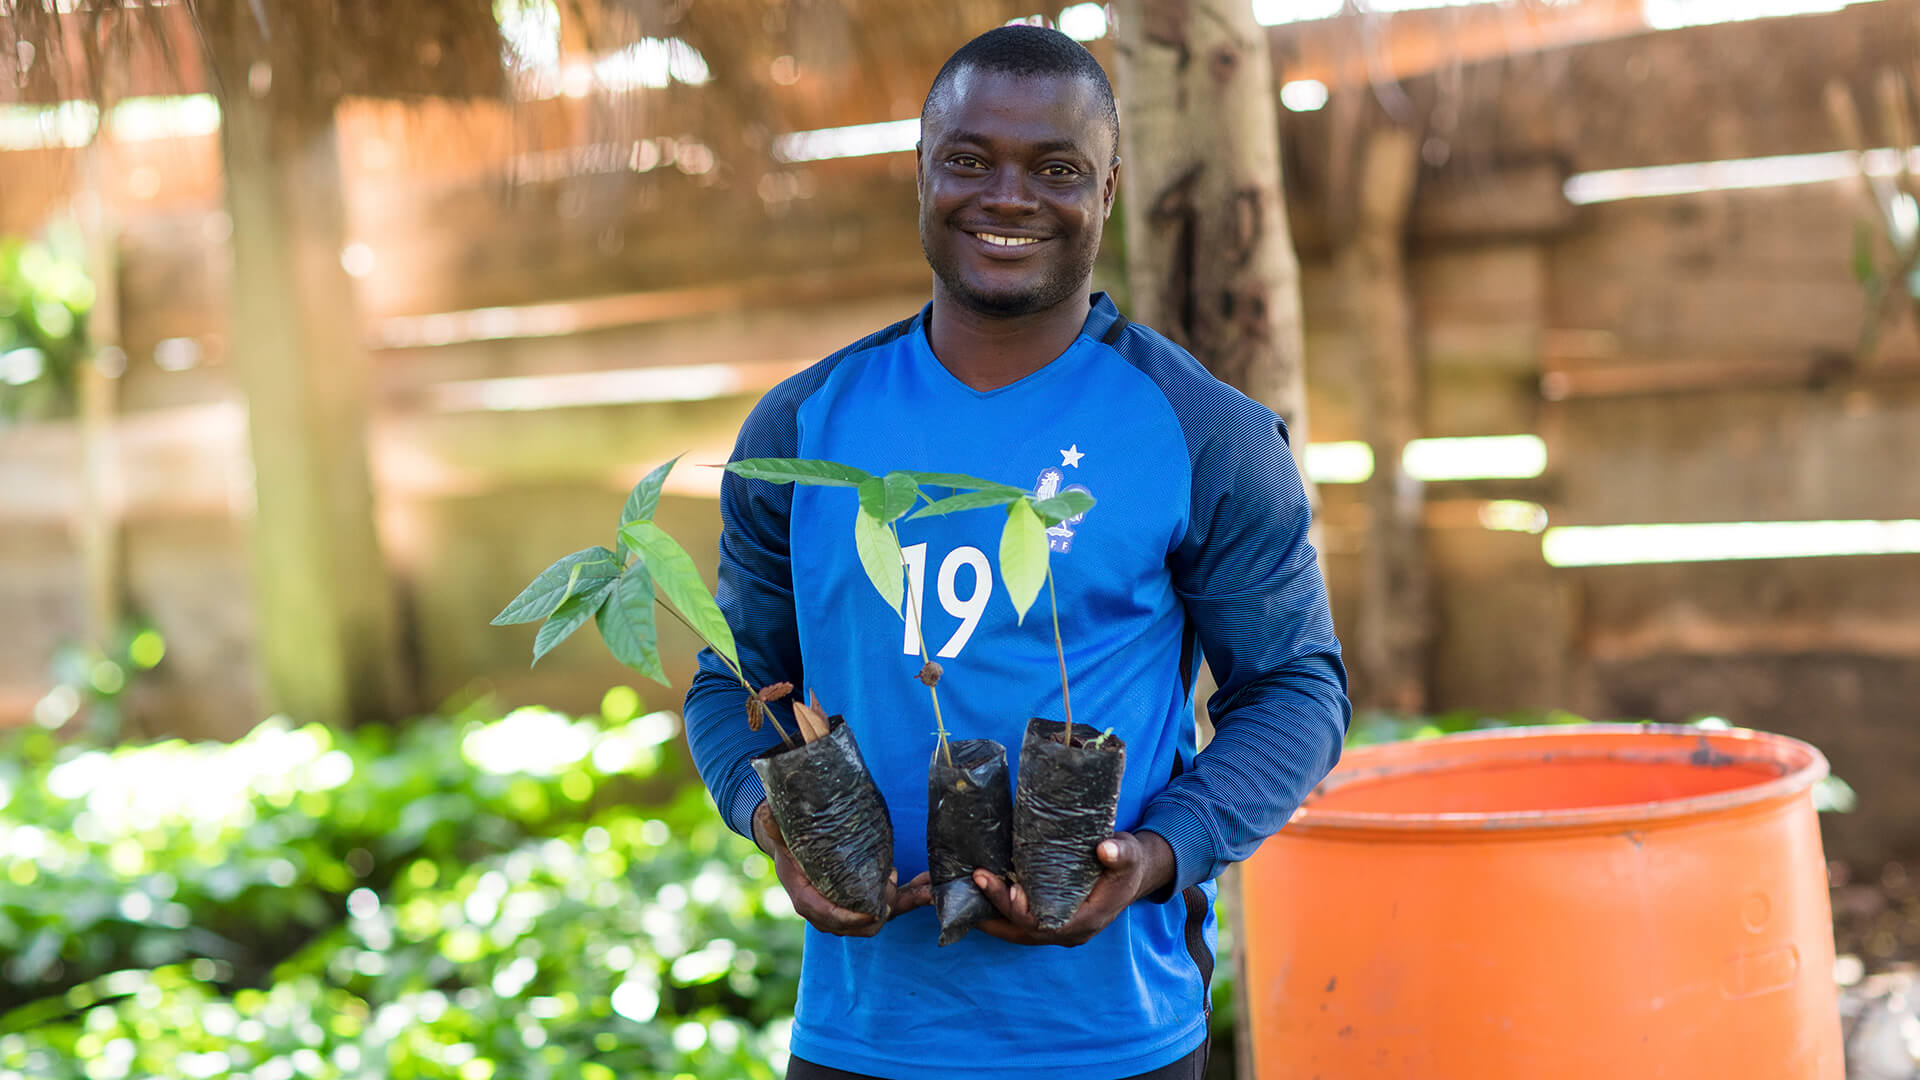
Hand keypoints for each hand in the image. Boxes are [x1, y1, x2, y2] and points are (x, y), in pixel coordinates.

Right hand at [752, 801, 929, 936]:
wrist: (792, 846)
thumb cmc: (786, 839)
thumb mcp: (777, 831)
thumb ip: (774, 825)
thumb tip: (769, 813)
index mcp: (805, 897)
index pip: (828, 916)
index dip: (850, 919)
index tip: (870, 911)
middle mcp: (827, 910)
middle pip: (860, 924)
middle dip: (881, 907)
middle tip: (890, 876)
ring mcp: (846, 909)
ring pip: (880, 917)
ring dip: (904, 902)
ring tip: (923, 886)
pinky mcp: (863, 901)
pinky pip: (889, 905)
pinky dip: (909, 898)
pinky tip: (927, 886)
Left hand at [970, 830, 1174, 946]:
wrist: (1135, 875)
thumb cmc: (1127, 864)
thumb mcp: (1128, 855)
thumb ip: (1120, 853)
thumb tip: (1106, 848)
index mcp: (1087, 920)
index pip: (1046, 925)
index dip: (1022, 912)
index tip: (1007, 889)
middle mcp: (1071, 932)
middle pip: (1025, 931)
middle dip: (996, 911)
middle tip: (977, 881)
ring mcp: (1061, 931)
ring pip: (1019, 933)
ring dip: (992, 919)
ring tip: (964, 900)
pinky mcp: (1053, 921)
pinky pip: (1021, 926)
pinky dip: (1001, 916)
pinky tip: (981, 900)